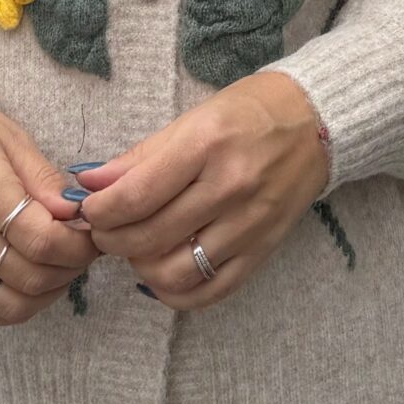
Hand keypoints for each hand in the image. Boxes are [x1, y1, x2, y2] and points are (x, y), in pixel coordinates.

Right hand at [0, 91, 95, 327]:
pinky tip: (31, 285)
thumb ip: (44, 179)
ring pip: (7, 302)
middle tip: (82, 250)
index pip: (39, 238)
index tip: (92, 236)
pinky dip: (13, 308)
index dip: (78, 246)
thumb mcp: (11, 137)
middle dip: (69, 268)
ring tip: (60, 268)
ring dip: (46, 293)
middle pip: (28, 274)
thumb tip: (77, 214)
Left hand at [73, 70, 328, 310]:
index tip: (87, 210)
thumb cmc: (248, 112)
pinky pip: (211, 292)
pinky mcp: (263, 251)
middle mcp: (230, 187)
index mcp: (207, 145)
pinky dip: (176, 292)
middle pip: (149, 238)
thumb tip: (87, 184)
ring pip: (175, 273)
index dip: (99, 212)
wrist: (316, 122)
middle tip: (104, 230)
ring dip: (141, 268)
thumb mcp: (191, 118)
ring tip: (136, 248)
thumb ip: (138, 157)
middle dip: (111, 240)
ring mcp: (250, 224)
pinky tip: (163, 273)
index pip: (136, 196)